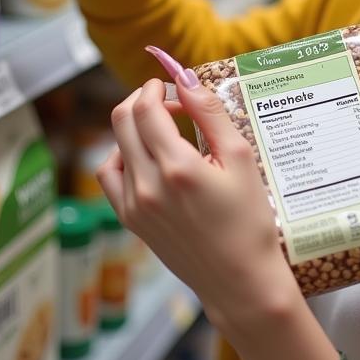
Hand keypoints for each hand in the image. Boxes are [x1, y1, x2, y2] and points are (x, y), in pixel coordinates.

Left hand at [96, 57, 298, 332]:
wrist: (239, 279)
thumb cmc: (249, 221)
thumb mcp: (240, 159)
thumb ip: (211, 114)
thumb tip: (187, 79)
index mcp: (177, 167)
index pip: (146, 108)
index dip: (156, 88)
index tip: (171, 85)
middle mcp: (148, 185)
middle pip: (123, 120)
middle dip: (142, 100)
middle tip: (167, 101)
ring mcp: (134, 205)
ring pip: (115, 146)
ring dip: (133, 127)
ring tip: (161, 130)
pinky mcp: (131, 220)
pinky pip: (110, 176)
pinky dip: (121, 157)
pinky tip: (146, 158)